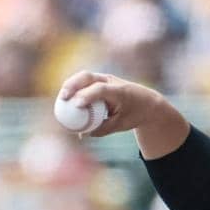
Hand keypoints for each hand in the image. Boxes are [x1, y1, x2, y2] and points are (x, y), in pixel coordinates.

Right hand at [59, 71, 189, 158]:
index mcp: (121, 91)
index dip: (86, 96)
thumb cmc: (134, 115)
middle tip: (63, 98)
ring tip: (62, 98)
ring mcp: (106, 78)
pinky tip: (66, 97)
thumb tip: (81, 134)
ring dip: (70, 84)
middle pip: (88, 77)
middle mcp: (112, 81)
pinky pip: (84, 81)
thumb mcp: (121, 125)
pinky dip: (74, 87)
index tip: (75, 105)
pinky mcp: (101, 80)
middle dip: (72, 85)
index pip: (100, 89)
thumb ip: (103, 129)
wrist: (148, 102)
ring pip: (84, 76)